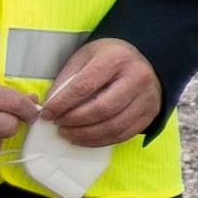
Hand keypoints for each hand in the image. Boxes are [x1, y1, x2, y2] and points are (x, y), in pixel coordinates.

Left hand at [38, 38, 165, 150]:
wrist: (143, 59)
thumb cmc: (109, 58)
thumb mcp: (85, 57)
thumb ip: (67, 80)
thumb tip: (51, 107)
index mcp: (117, 59)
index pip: (84, 86)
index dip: (62, 104)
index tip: (47, 113)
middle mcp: (137, 78)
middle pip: (102, 109)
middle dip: (75, 121)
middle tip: (58, 125)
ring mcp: (147, 97)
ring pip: (114, 126)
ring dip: (86, 135)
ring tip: (68, 134)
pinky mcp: (151, 113)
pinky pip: (124, 134)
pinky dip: (101, 140)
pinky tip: (85, 138)